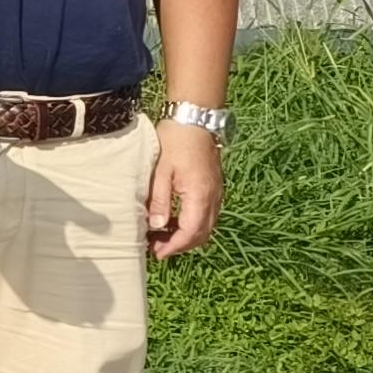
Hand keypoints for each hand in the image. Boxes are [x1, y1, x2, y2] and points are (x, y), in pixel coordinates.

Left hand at [148, 123, 223, 260]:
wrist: (194, 118)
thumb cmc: (175, 141)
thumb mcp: (161, 171)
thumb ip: (160, 200)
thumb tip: (157, 226)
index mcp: (200, 195)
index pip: (190, 232)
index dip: (174, 247)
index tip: (156, 254)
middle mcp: (213, 198)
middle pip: (201, 234)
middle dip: (180, 245)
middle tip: (156, 249)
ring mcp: (216, 192)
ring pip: (205, 226)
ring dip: (186, 236)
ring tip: (161, 236)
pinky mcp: (214, 187)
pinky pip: (206, 214)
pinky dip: (191, 223)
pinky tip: (173, 219)